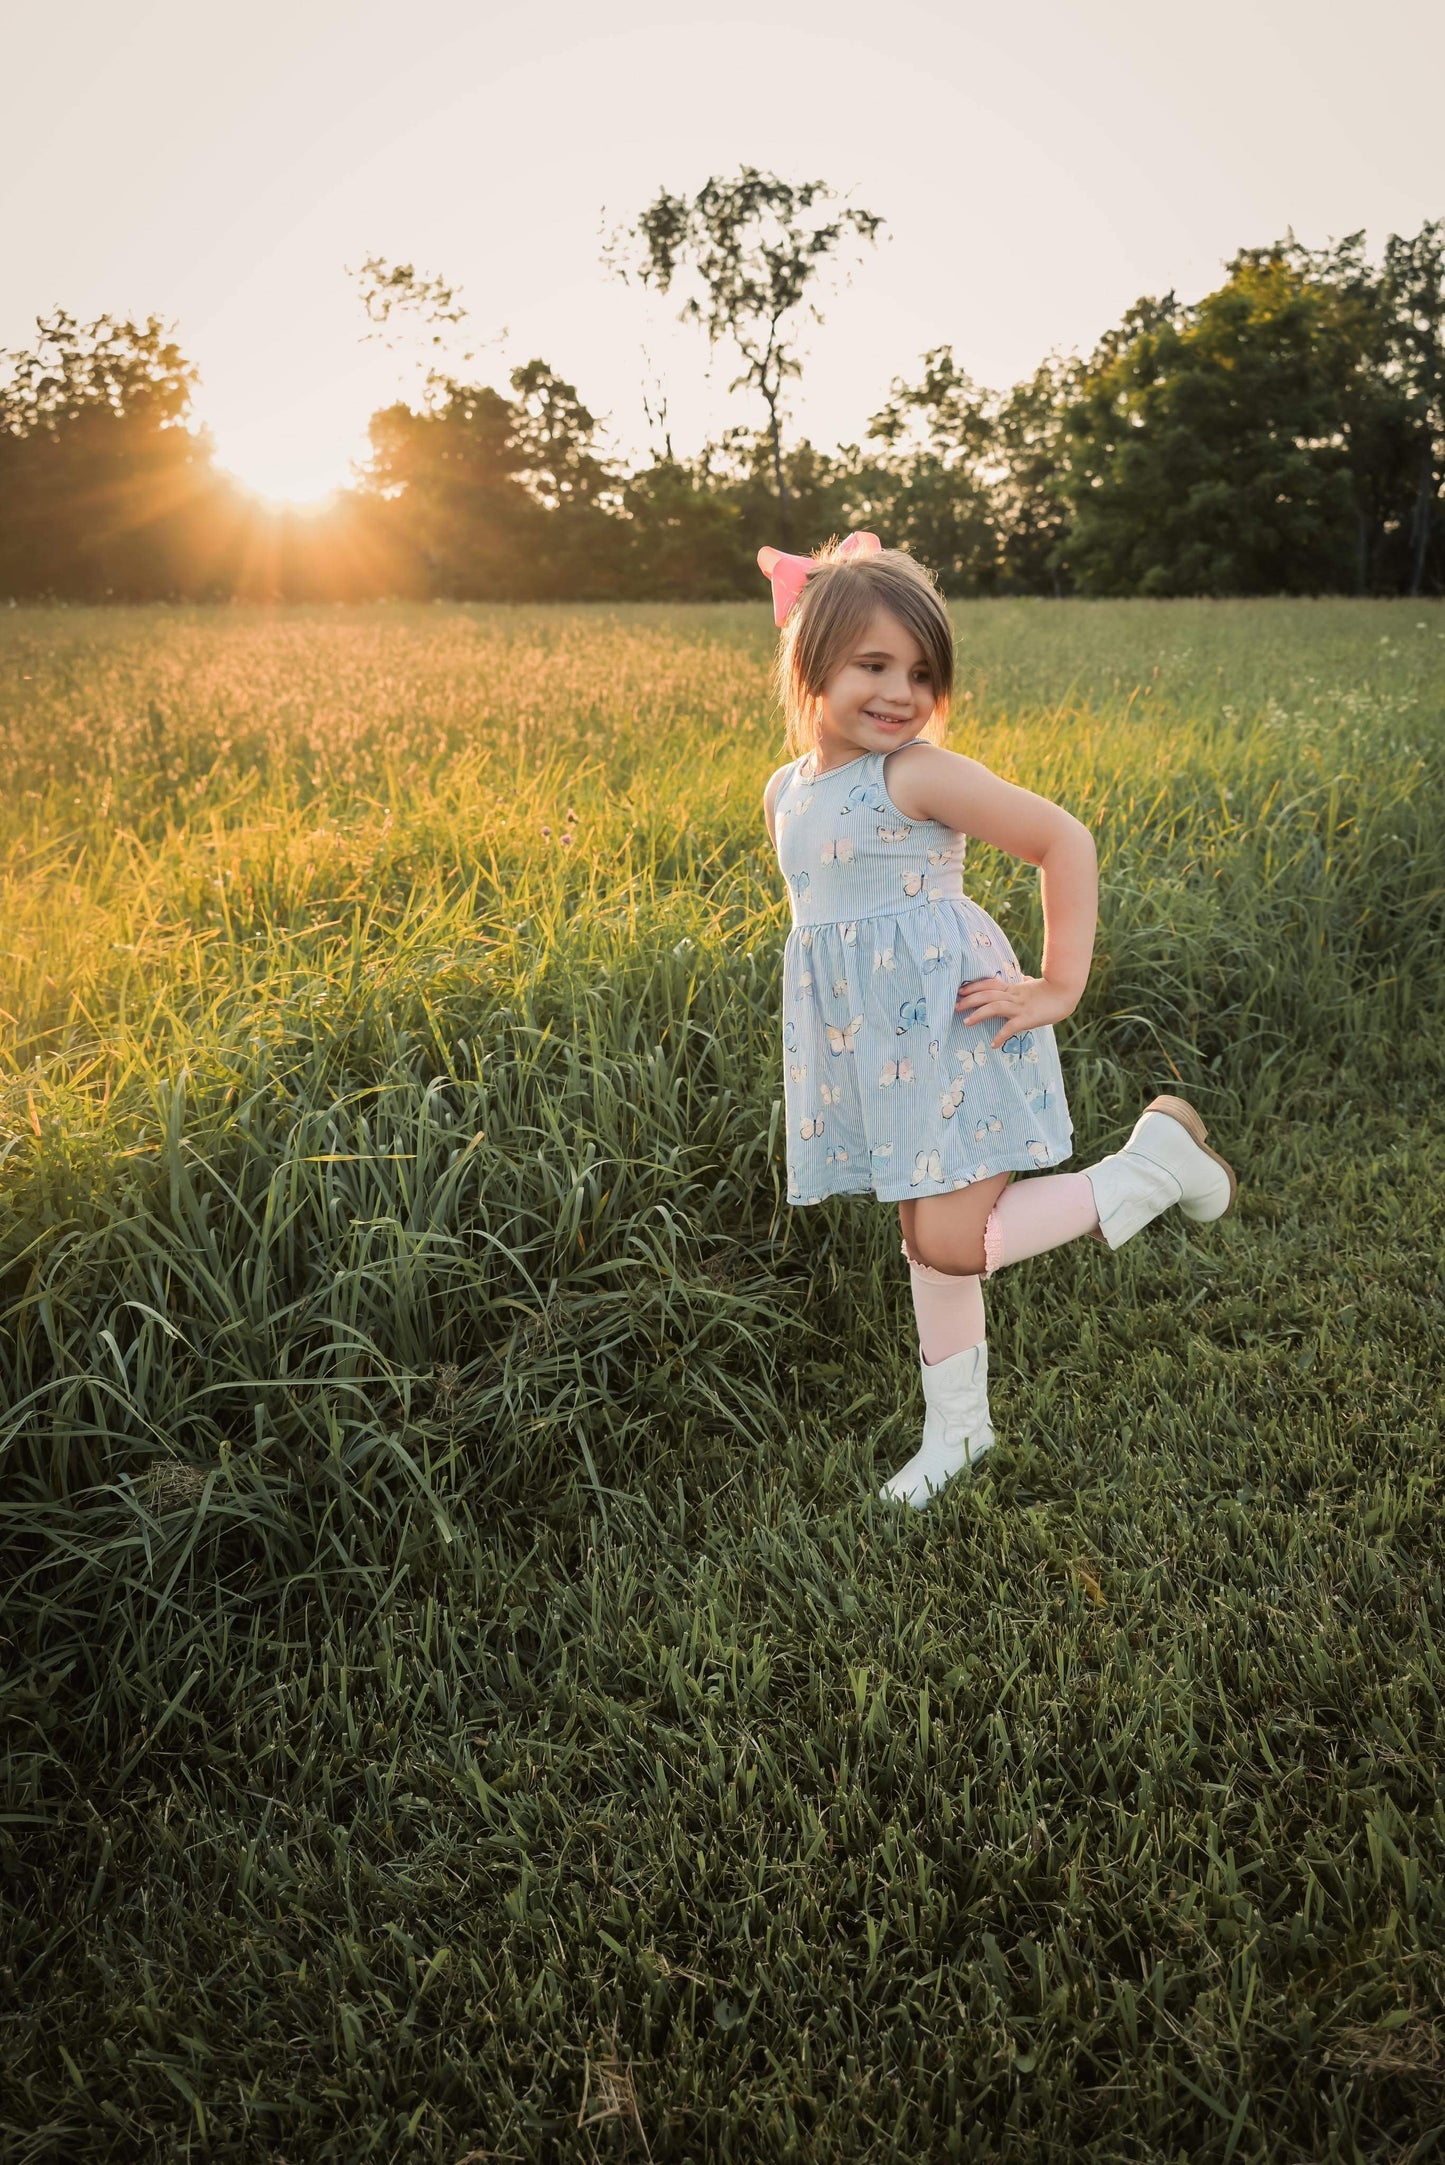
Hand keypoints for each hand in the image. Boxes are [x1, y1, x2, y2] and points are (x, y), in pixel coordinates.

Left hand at [953, 973, 1078, 1049]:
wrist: (1067, 992)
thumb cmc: (1052, 991)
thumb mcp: (1035, 987)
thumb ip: (1027, 984)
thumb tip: (1025, 978)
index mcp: (1014, 988)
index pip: (989, 985)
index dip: (974, 987)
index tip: (959, 991)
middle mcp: (1014, 996)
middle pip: (987, 995)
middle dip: (969, 1000)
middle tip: (955, 1006)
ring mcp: (1021, 1007)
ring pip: (995, 1007)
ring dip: (979, 1014)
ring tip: (967, 1023)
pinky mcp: (1028, 1018)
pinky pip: (1012, 1026)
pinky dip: (1001, 1035)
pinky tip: (993, 1044)